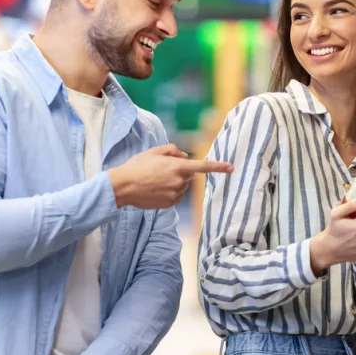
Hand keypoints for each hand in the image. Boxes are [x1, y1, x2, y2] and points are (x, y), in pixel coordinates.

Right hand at [109, 144, 232, 209]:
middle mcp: (179, 181)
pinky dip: (169, 193)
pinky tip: (155, 189)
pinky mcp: (170, 204)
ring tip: (155, 180)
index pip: (203, 166)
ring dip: (174, 183)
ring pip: (182, 187)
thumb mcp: (154, 151)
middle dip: (180, 172)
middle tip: (161, 170)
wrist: (123, 186)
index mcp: (178, 167)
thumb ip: (173, 150)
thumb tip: (184, 156)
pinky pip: (176, 197)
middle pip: (189, 176)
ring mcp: (175, 194)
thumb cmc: (137, 166)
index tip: (231, 167)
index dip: (218, 167)